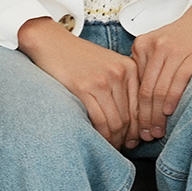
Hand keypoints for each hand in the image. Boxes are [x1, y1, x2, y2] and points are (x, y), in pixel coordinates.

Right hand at [17, 18, 143, 146]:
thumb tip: (133, 121)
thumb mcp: (107, 65)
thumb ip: (122, 86)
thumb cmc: (77, 58)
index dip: (139, 127)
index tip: (134, 140)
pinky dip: (101, 135)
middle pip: (130, 117)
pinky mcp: (84, 87)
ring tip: (110, 146)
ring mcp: (102, 80)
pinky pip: (100, 121)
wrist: (51, 42)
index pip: (140, 106)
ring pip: (116, 122)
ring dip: (114, 139)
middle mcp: (119, 73)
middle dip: (127, 137)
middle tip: (122, 147)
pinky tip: (99, 139)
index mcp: (129, 67)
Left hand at [128, 0, 191, 140]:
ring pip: (160, 89)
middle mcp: (155, 46)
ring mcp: (174, 49)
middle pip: (145, 90)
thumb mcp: (158, 48)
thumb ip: (147, 69)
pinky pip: (179, 80)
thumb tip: (136, 107)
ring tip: (157, 131)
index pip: (134, 86)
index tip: (136, 129)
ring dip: (157, 115)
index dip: (134, 111)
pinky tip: (169, 112)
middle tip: (146, 136)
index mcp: (142, 46)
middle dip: (144, 118)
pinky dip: (172, 98)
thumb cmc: (182, 38)